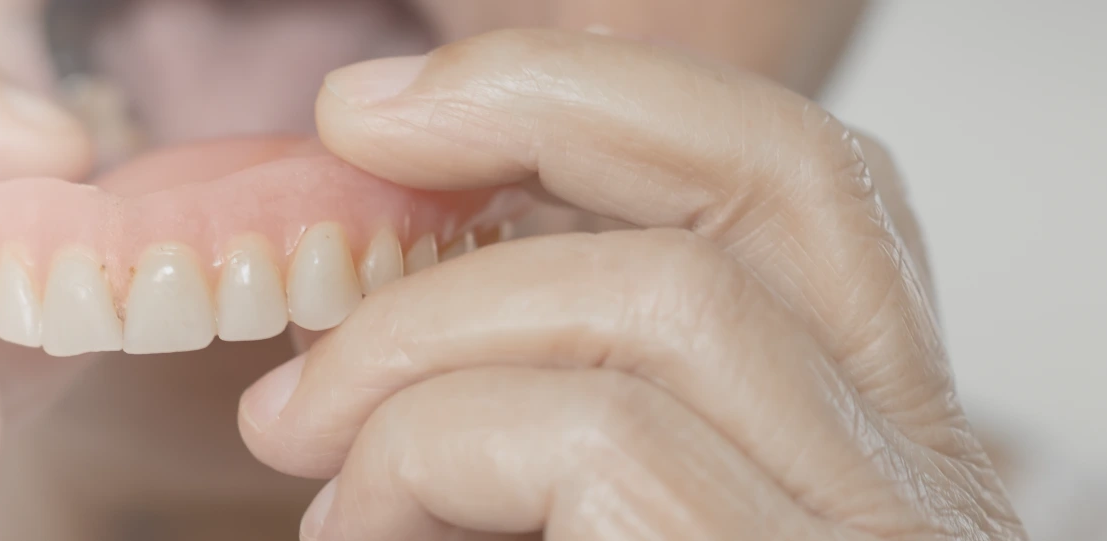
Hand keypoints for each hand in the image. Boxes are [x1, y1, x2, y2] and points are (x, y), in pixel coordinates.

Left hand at [238, 30, 1022, 539]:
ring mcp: (870, 538)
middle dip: (536, 108)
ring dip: (421, 339)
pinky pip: (589, 436)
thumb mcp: (547, 489)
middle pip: (781, 175)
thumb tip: (412, 226)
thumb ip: (534, 365)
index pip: (800, 183)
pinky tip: (359, 527)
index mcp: (867, 440)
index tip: (398, 104)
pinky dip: (420, 454)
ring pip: (660, 302)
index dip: (597, 93)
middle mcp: (916, 484)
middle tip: (348, 133)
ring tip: (301, 433)